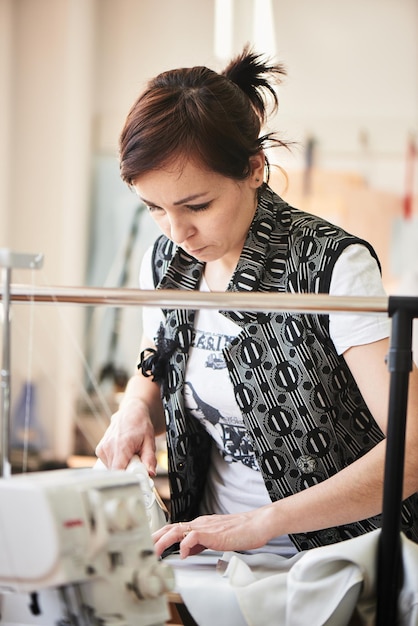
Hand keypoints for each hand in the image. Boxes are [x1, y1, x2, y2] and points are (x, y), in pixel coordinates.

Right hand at [95, 398, 156, 473]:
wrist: (131, 413)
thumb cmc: (141, 425)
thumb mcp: (150, 441)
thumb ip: (150, 459)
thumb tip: (150, 473)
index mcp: (121, 445)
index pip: (118, 471)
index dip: (127, 477)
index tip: (137, 476)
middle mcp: (108, 447)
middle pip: (116, 472)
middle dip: (128, 471)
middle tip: (137, 461)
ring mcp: (102, 449)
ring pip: (113, 469)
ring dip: (123, 466)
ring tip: (130, 455)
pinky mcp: (99, 450)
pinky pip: (109, 464)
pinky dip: (117, 462)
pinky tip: (123, 453)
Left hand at [152, 510, 269, 558]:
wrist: (256, 525)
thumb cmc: (241, 531)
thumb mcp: (216, 538)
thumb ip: (201, 542)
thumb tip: (187, 550)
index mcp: (200, 524)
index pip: (176, 528)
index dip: (161, 536)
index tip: (151, 544)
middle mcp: (200, 523)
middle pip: (172, 527)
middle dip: (156, 537)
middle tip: (144, 546)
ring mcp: (205, 526)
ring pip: (178, 530)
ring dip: (164, 541)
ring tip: (156, 551)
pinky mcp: (212, 533)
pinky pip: (193, 537)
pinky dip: (185, 545)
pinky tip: (183, 554)